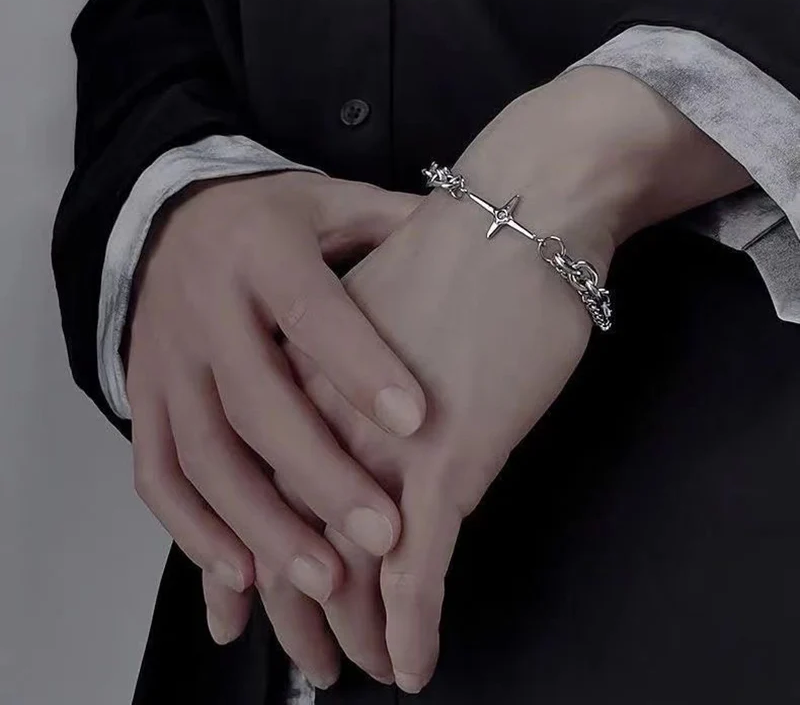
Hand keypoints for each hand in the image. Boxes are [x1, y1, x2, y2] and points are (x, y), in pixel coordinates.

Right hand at [125, 170, 425, 685]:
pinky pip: (156, 473)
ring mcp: (165, 359)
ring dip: (259, 523)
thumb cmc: (273, 219)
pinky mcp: (143, 397)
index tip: (417, 420)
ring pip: (203, 453)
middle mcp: (204, 307)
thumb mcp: (332, 203)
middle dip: (318, 474)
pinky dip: (192, 530)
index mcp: (262, 251)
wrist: (172, 219)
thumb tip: (483, 230)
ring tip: (323, 580)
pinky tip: (240, 578)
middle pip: (255, 401)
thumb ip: (395, 226)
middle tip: (384, 536)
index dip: (359, 367)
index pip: (312, 313)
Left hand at [291, 66, 750, 690]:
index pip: (266, 482)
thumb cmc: (464, 255)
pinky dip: (413, 624)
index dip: (262, 550)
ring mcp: (385, 442)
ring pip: (351, 566)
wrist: (522, 211)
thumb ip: (356, 361)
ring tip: (357, 665)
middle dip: (299, 610)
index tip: (264, 593)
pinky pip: (420, 569)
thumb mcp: (384, 310)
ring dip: (354, 629)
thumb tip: (362, 401)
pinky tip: (413, 662)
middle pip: (293, 535)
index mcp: (305, 374)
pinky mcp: (449, 462)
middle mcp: (328, 414)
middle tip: (310, 656)